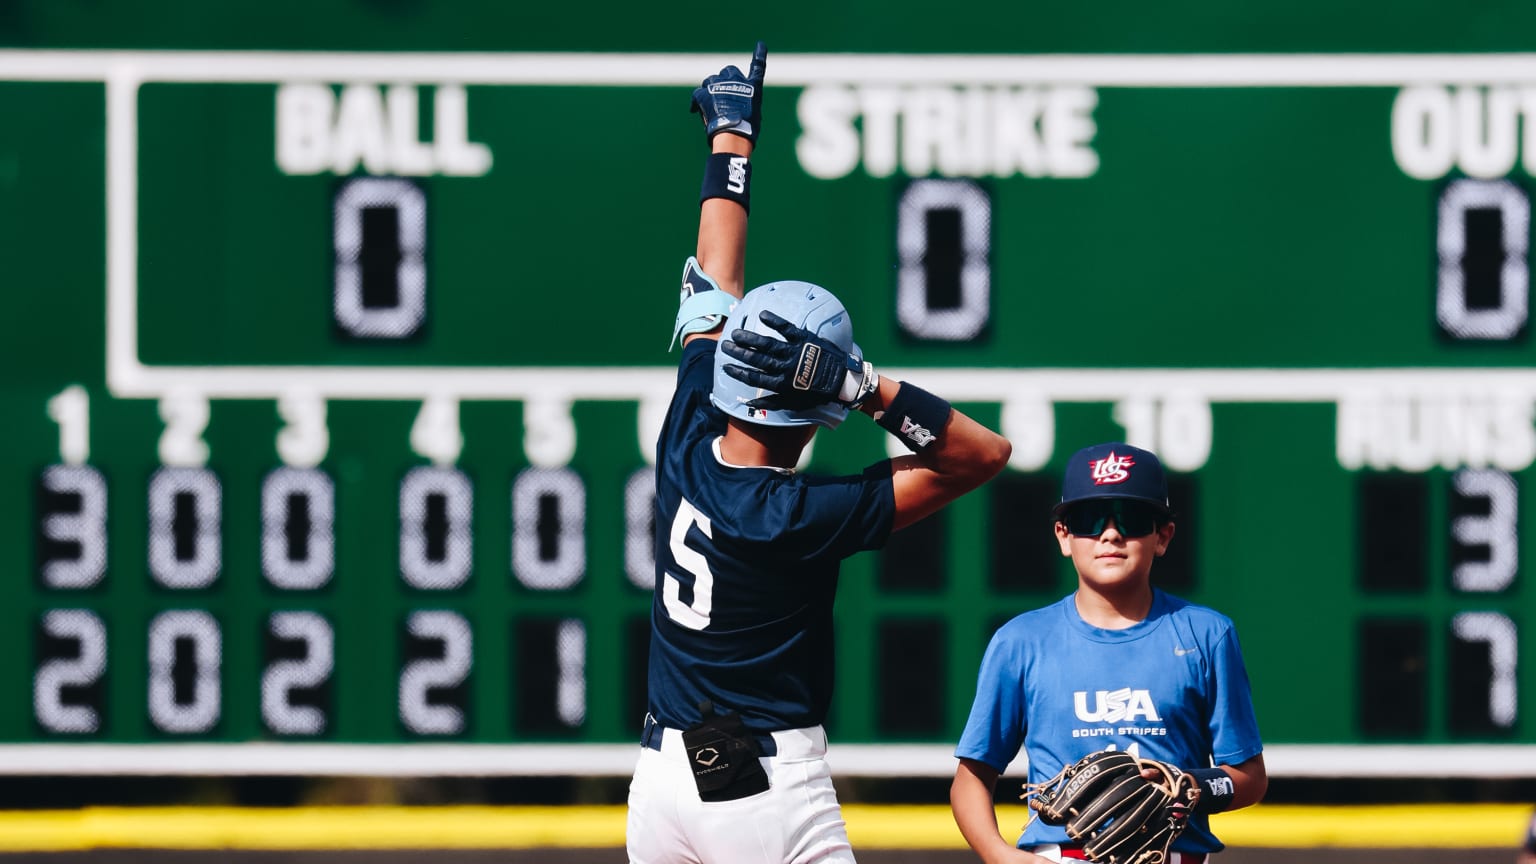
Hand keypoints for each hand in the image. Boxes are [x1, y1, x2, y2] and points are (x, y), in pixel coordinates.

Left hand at [690, 41, 766, 142]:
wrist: (733, 132)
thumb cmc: (747, 129)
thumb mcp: (753, 114)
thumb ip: (745, 105)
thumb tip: (734, 110)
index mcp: (753, 86)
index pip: (758, 67)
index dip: (759, 55)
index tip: (760, 44)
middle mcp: (736, 80)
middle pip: (728, 71)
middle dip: (725, 78)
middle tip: (722, 93)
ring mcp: (719, 84)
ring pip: (711, 81)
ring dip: (710, 89)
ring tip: (711, 104)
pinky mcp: (704, 93)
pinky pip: (697, 94)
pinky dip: (696, 101)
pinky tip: (695, 109)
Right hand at [720, 309, 876, 410]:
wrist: (842, 380)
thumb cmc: (817, 393)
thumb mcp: (794, 403)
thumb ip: (771, 402)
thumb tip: (750, 403)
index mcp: (782, 384)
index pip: (754, 378)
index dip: (738, 372)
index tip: (726, 366)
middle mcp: (785, 367)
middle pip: (756, 359)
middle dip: (739, 353)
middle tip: (725, 346)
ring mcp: (794, 352)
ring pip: (767, 344)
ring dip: (750, 338)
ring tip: (736, 333)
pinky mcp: (804, 339)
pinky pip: (786, 329)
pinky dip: (774, 321)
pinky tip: (762, 315)